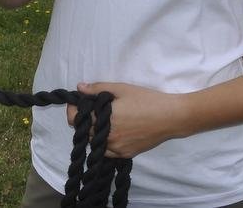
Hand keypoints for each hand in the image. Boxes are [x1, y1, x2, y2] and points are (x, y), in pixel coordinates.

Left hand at [66, 82, 186, 157]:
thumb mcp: (122, 89)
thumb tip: (79, 88)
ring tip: (104, 120)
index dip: (73, 110)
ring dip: (94, 132)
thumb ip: (98, 88)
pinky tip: (114, 132)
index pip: (75, 119)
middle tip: (93, 109)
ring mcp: (116, 148)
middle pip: (84, 131)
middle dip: (84, 120)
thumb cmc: (146, 100)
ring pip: (95, 142)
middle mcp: (106, 137)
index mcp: (103, 119)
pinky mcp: (126, 154)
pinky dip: (106, 143)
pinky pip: (108, 151)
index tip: (78, 102)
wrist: (170, 117)